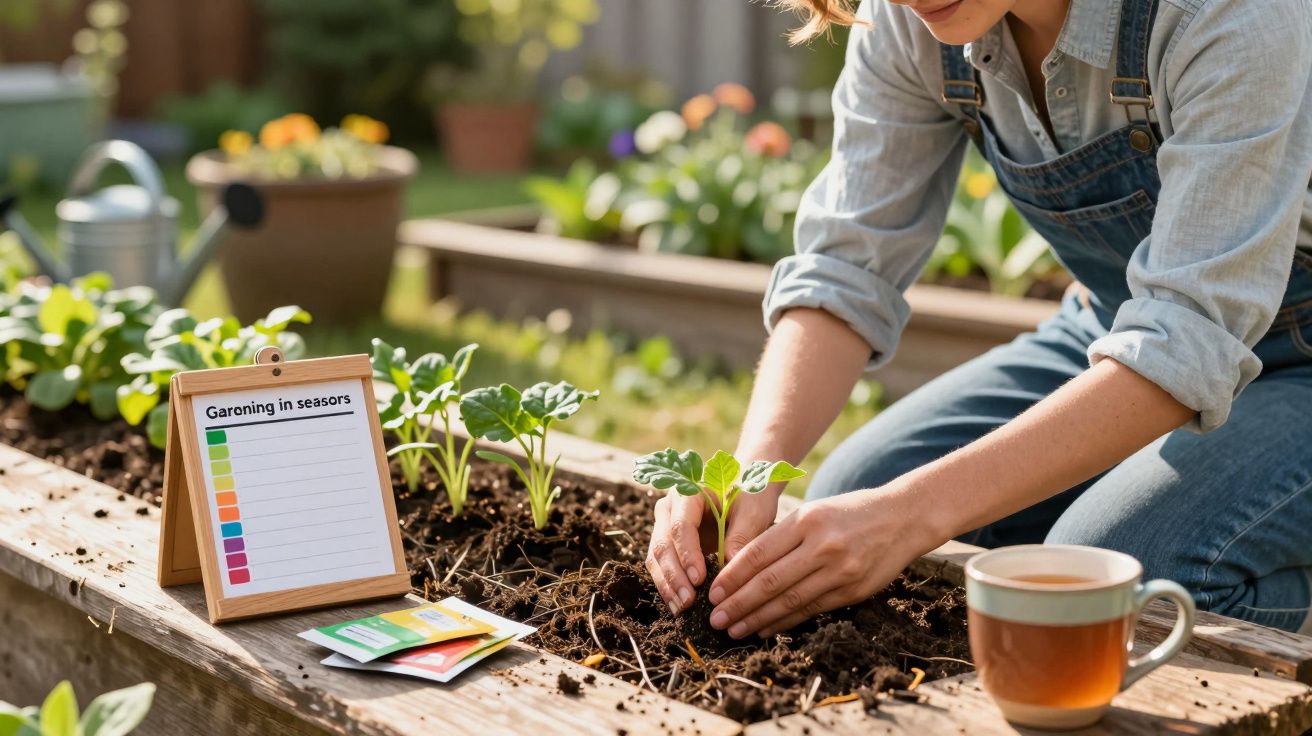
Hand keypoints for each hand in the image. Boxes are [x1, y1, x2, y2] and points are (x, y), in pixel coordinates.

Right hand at [647, 486, 778, 613]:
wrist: (745, 492)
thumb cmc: (751, 496)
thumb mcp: (754, 511)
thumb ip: (742, 534)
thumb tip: (729, 564)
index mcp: (688, 493)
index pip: (680, 525)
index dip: (687, 553)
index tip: (698, 578)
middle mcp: (669, 508)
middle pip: (662, 543)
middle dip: (673, 575)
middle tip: (688, 601)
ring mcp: (665, 526)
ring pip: (656, 557)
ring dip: (668, 585)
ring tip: (682, 609)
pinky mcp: (669, 544)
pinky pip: (662, 566)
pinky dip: (669, 586)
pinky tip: (679, 606)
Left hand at [706, 484, 939, 638]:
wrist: (903, 518)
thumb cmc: (849, 512)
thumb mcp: (813, 511)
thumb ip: (781, 536)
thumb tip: (739, 568)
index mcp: (805, 520)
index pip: (758, 553)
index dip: (732, 577)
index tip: (713, 593)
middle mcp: (822, 546)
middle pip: (769, 582)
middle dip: (738, 604)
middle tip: (715, 619)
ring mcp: (840, 571)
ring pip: (789, 601)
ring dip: (757, 619)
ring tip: (733, 629)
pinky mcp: (852, 591)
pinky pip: (811, 610)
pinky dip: (784, 622)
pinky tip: (764, 629)